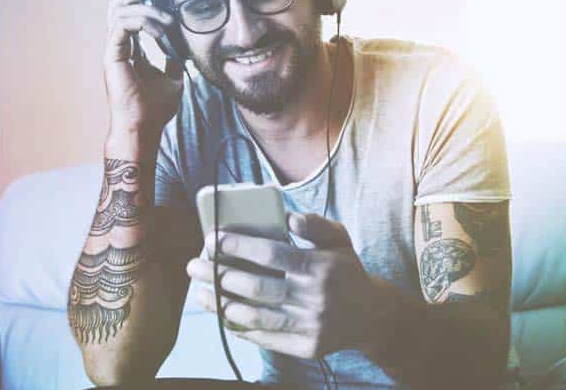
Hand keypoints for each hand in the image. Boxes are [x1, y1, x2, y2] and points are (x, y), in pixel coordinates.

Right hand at [104, 0, 181, 135]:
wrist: (145, 125)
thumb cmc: (155, 107)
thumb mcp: (174, 77)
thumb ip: (174, 60)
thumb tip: (182, 49)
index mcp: (130, 49)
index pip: (132, 13)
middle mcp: (119, 45)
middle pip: (120, 4)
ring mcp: (113, 49)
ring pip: (119, 10)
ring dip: (147, 8)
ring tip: (168, 20)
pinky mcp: (111, 54)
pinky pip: (122, 24)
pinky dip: (142, 21)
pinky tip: (161, 32)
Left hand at [186, 213, 383, 358]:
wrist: (371, 316)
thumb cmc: (347, 271)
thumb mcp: (339, 239)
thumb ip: (315, 225)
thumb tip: (287, 218)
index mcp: (320, 267)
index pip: (271, 254)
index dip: (238, 246)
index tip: (212, 239)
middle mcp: (314, 298)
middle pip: (256, 287)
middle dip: (219, 275)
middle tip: (194, 266)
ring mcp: (309, 326)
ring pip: (255, 315)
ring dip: (221, 304)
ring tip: (200, 293)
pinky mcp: (305, 347)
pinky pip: (264, 337)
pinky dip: (240, 327)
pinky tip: (222, 315)